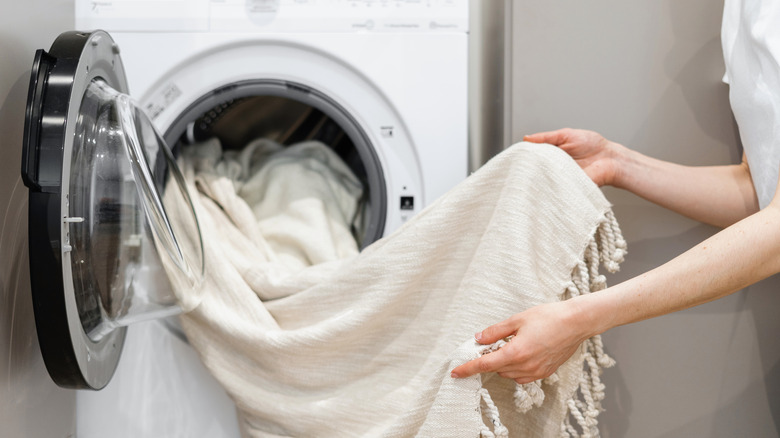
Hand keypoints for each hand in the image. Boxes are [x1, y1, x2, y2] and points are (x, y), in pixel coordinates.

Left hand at [450, 301, 589, 383]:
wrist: (576, 322)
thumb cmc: (549, 317)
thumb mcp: (517, 319)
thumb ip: (495, 331)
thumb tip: (478, 338)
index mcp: (516, 352)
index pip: (485, 365)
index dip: (468, 369)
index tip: (455, 373)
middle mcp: (526, 366)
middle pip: (496, 369)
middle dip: (490, 359)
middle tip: (490, 344)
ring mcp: (537, 371)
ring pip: (509, 374)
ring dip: (503, 364)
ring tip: (510, 345)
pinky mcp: (545, 372)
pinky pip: (523, 376)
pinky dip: (516, 369)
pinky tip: (521, 354)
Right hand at [524, 128, 622, 186]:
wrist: (610, 160)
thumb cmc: (592, 146)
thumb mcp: (566, 135)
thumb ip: (546, 137)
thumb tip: (526, 138)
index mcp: (551, 153)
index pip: (532, 156)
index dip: (523, 156)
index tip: (515, 156)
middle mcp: (553, 167)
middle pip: (534, 169)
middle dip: (527, 168)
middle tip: (521, 165)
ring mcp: (558, 178)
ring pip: (541, 179)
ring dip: (537, 176)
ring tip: (533, 172)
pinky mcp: (565, 188)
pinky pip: (553, 188)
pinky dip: (549, 185)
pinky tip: (546, 180)